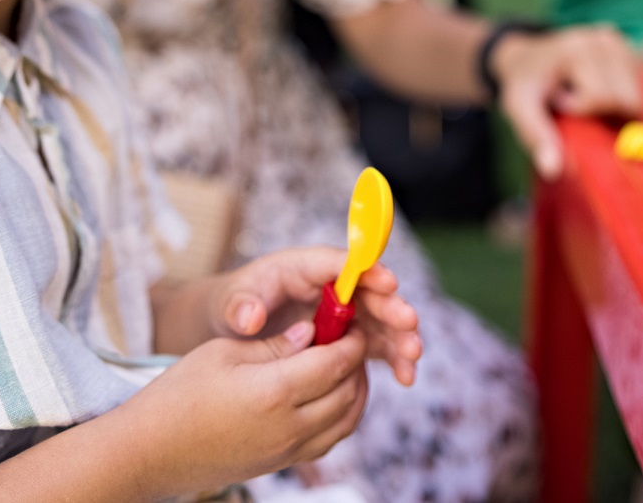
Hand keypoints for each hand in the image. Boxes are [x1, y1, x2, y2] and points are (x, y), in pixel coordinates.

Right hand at [126, 321, 371, 493]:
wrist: (149, 452)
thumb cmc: (177, 396)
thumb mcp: (223, 352)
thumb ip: (274, 344)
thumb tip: (310, 333)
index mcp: (275, 392)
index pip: (335, 363)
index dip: (350, 339)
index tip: (350, 320)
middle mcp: (289, 427)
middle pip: (348, 392)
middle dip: (356, 362)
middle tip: (350, 337)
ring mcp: (286, 451)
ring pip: (346, 422)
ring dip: (355, 391)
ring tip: (346, 365)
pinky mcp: (280, 465)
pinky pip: (328, 441)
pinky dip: (341, 416)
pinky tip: (330, 396)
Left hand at [210, 247, 420, 386]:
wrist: (233, 327)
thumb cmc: (235, 305)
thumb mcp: (230, 302)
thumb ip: (239, 306)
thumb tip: (251, 317)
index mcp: (305, 268)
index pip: (339, 264)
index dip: (366, 270)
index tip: (388, 281)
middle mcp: (332, 286)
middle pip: (369, 292)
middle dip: (391, 307)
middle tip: (409, 323)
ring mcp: (343, 312)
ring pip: (379, 321)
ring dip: (399, 337)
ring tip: (413, 358)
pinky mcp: (348, 336)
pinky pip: (375, 346)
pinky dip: (392, 359)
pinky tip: (405, 378)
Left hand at [490, 25, 642, 178]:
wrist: (528, 59)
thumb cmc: (525, 85)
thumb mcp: (519, 108)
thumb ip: (536, 136)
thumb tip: (554, 171)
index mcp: (576, 49)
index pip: (603, 98)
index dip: (582, 111)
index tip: (560, 102)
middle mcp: (603, 39)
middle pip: (629, 100)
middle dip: (604, 113)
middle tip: (575, 102)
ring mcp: (619, 43)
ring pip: (640, 99)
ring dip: (616, 109)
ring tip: (585, 97)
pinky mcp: (628, 50)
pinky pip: (640, 92)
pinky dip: (623, 101)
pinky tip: (597, 93)